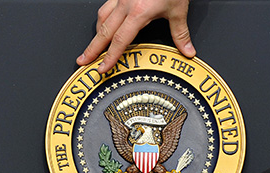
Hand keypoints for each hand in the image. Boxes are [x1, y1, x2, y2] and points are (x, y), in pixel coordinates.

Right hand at [77, 0, 195, 73]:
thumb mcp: (179, 9)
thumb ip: (181, 33)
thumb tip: (187, 50)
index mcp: (138, 12)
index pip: (120, 41)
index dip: (110, 57)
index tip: (102, 68)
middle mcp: (126, 4)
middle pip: (104, 32)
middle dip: (92, 49)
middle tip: (83, 60)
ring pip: (102, 17)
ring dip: (97, 33)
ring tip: (93, 45)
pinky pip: (106, 6)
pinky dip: (103, 17)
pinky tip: (104, 22)